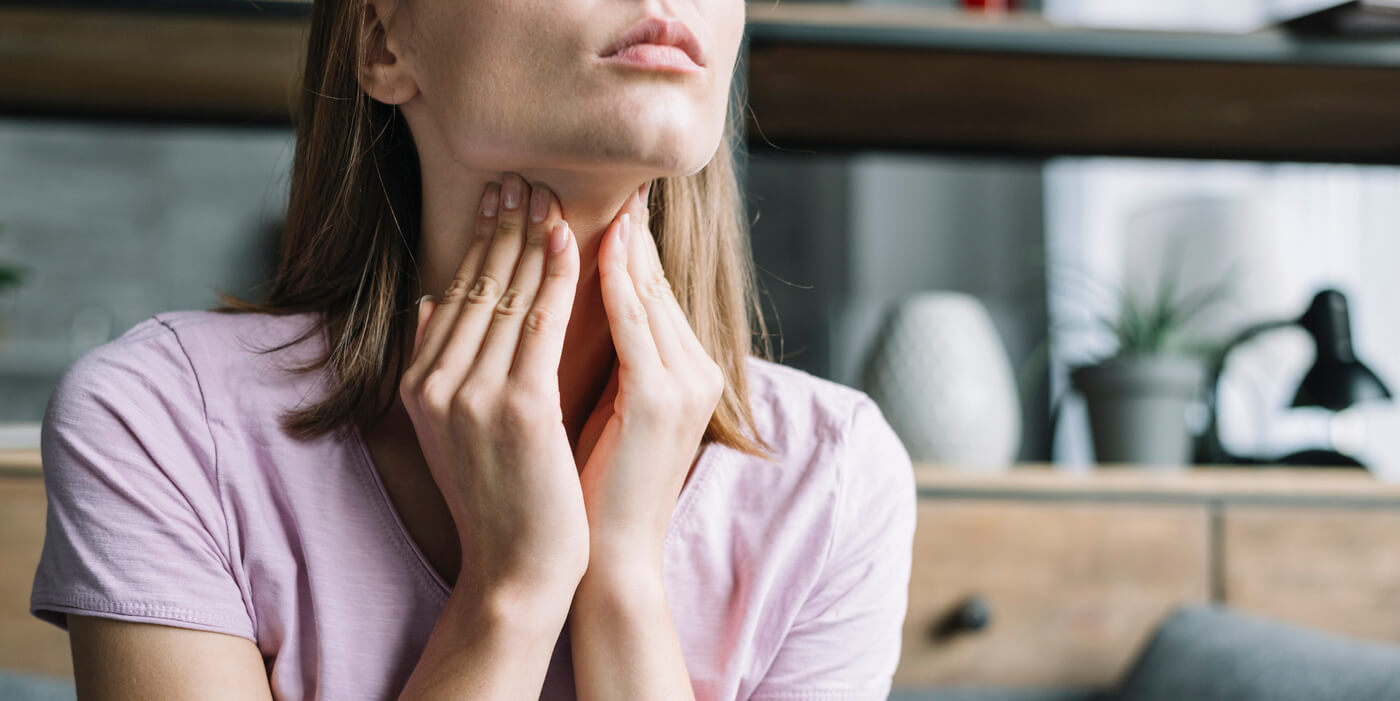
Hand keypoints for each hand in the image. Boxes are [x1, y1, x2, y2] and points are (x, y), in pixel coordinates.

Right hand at [400, 172, 588, 599]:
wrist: (516, 571)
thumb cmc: (498, 500)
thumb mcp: (450, 430)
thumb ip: (437, 365)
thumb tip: (428, 305)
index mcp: (418, 385)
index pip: (455, 295)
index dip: (479, 242)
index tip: (500, 198)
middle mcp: (436, 384)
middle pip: (477, 285)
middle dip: (503, 226)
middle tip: (525, 176)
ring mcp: (473, 395)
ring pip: (508, 296)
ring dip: (531, 238)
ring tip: (549, 194)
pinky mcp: (519, 409)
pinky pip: (541, 325)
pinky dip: (557, 278)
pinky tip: (571, 243)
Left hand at [574, 184, 725, 570]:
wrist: (606, 559)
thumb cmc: (589, 489)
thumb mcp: (594, 410)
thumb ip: (585, 358)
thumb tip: (540, 309)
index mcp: (682, 375)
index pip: (648, 293)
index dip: (620, 245)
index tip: (589, 201)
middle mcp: (696, 371)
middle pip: (651, 281)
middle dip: (620, 228)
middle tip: (587, 175)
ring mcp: (684, 383)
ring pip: (645, 291)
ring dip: (612, 238)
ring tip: (582, 192)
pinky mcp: (661, 398)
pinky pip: (635, 322)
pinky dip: (613, 279)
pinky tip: (590, 243)